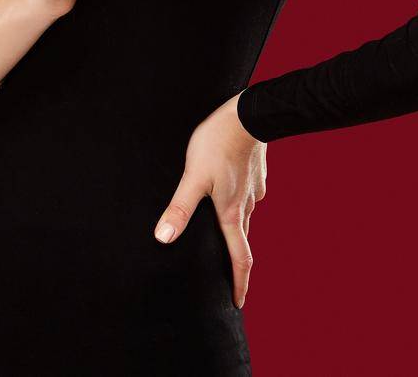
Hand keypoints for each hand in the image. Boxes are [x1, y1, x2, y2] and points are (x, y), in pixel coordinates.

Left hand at [153, 91, 267, 308]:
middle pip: (242, 241)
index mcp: (232, 213)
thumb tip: (162, 239)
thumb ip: (179, 208)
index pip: (240, 258)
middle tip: (229, 277)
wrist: (248, 115)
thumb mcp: (192, 177)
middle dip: (236, 262)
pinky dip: (239, 206)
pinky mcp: (255, 174)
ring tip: (225, 238)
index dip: (239, 283)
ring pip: (245, 218)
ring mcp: (254, 190)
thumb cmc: (217, 144)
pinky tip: (229, 198)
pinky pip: (247, 197)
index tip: (237, 302)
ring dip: (236, 232)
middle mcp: (247, 206)